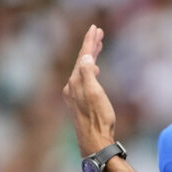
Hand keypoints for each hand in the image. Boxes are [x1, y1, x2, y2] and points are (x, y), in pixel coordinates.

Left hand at [62, 25, 115, 156]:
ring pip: (83, 69)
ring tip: (98, 47)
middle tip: (98, 32)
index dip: (89, 42)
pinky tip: (96, 71)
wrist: (95, 143)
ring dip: (91, 57)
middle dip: (90, 46)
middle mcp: (72, 86)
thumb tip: (86, 58)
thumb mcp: (95, 94)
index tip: (95, 28)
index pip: (83, 57)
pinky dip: (91, 70)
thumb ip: (89, 74)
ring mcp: (75, 95)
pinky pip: (84, 78)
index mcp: (75, 82)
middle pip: (82, 61)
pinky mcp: (80, 103)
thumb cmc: (98, 120)